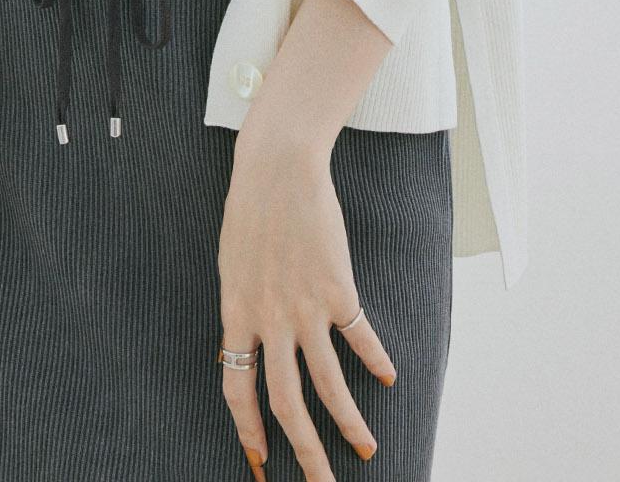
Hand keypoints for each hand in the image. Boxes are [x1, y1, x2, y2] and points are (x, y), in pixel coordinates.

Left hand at [217, 124, 396, 479]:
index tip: (259, 462)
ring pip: (328, 384)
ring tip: (365, 449)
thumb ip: (241, 310)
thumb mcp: (231, 265)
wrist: (279, 167)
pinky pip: (358, 336)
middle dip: (305, 453)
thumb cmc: (251, 209)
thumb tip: (242, 349)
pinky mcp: (337, 287)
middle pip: (287, 404)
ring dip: (348, 422)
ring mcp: (306, 306)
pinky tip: (388, 376)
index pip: (237, 391)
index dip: (249, 430)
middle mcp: (271, 321)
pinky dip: (374, 358)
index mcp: (237, 315)